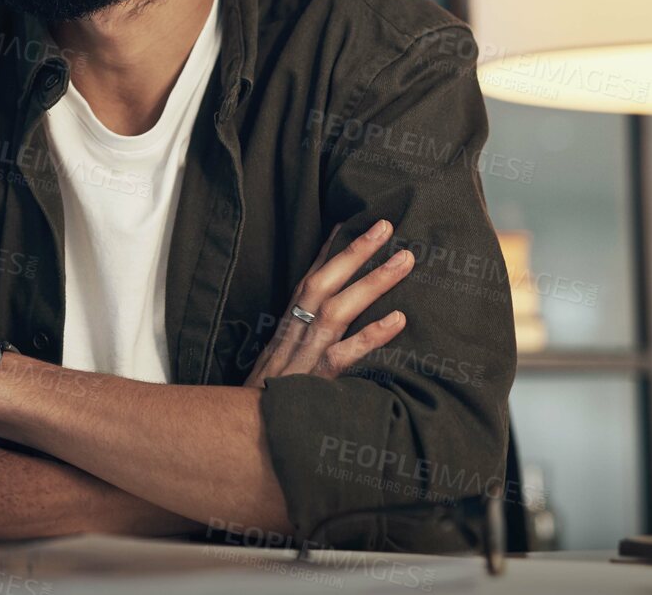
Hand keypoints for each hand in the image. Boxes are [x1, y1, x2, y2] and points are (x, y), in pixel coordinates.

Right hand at [245, 218, 412, 386]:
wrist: (247, 430)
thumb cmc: (267, 396)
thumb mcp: (278, 360)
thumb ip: (299, 339)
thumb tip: (324, 320)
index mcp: (288, 325)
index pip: (309, 280)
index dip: (328, 250)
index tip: (348, 221)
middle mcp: (295, 332)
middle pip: (324, 283)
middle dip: (354, 251)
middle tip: (386, 225)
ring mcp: (305, 354)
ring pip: (338, 310)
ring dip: (372, 281)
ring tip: (404, 260)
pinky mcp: (316, 381)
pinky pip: (345, 354)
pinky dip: (371, 336)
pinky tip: (398, 319)